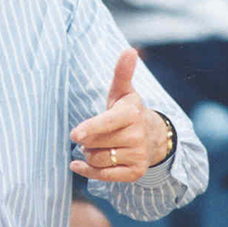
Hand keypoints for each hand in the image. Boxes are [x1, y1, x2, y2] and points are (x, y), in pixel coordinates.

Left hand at [69, 48, 167, 181]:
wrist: (153, 137)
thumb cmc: (128, 112)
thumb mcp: (123, 92)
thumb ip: (122, 73)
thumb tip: (130, 50)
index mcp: (131, 114)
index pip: (106, 122)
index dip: (90, 128)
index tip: (74, 135)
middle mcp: (137, 135)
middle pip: (95, 143)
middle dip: (87, 139)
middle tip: (93, 134)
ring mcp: (138, 155)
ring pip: (97, 159)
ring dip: (89, 154)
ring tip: (98, 146)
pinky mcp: (135, 173)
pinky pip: (103, 176)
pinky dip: (88, 171)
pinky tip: (79, 164)